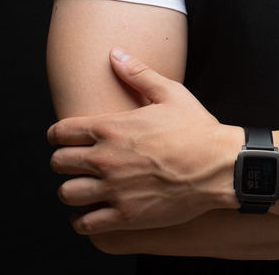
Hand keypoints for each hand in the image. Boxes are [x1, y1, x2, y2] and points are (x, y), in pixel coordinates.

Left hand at [48, 48, 241, 234]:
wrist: (221, 165)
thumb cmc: (198, 130)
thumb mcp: (170, 93)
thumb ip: (138, 74)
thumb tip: (115, 54)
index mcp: (111, 128)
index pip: (60, 132)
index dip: (58, 136)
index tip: (64, 140)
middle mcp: (105, 158)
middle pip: (58, 163)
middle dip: (63, 163)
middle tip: (76, 165)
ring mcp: (114, 188)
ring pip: (67, 193)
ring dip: (72, 191)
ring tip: (83, 190)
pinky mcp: (126, 215)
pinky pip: (86, 224)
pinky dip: (82, 221)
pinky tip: (91, 215)